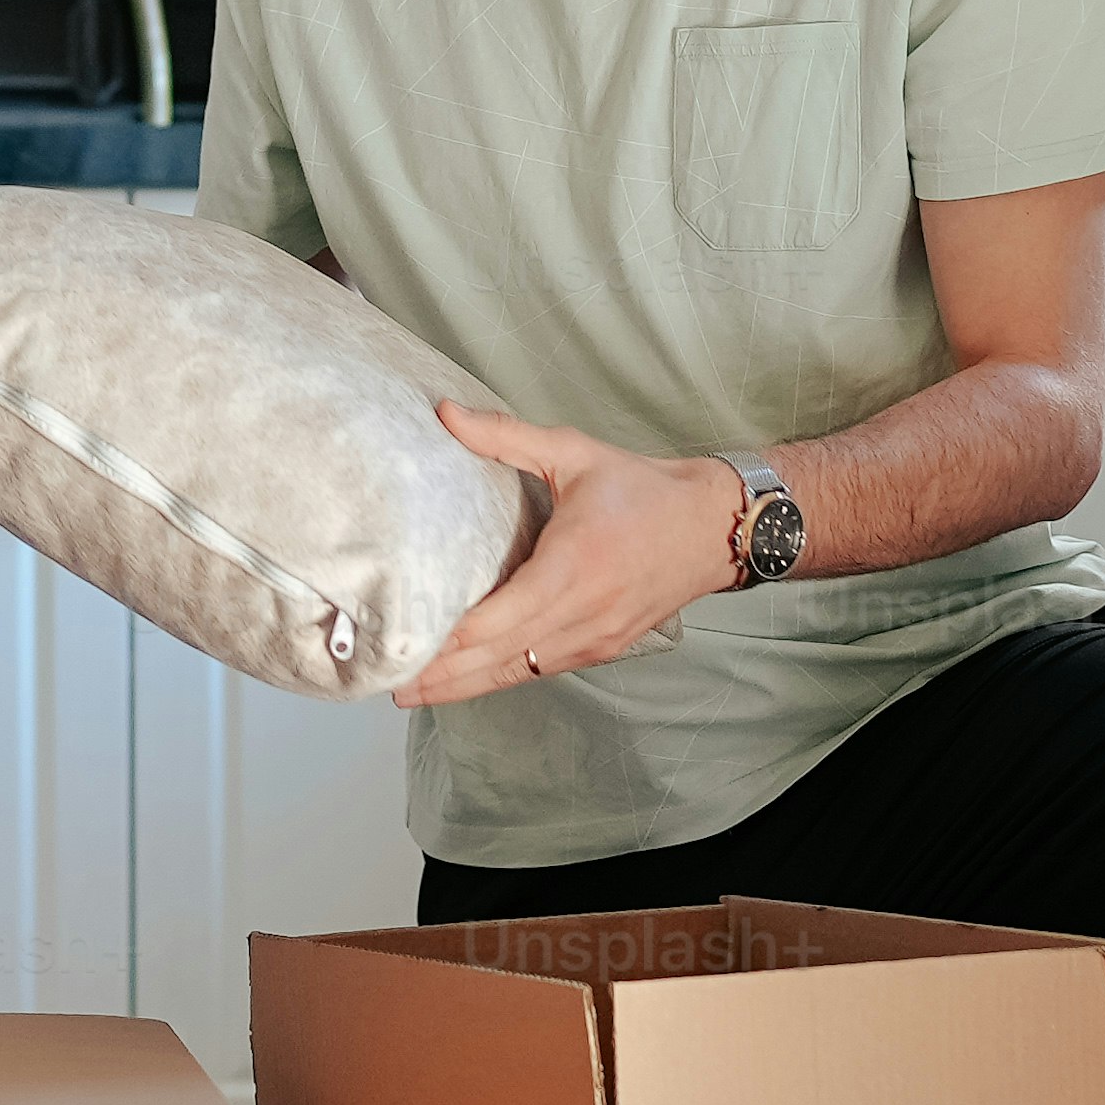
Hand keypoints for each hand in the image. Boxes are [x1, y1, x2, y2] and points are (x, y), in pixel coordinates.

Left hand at [393, 404, 746, 707]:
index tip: (401, 643)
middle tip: (390, 683)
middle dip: (442, 674)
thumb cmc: (643, 489)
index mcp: (570, 568)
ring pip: (517, 673)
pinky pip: (542, 669)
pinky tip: (470, 680)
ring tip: (415, 692)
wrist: (715, 527)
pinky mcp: (603, 648)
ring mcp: (594, 639)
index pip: (493, 621)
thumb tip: (444, 412)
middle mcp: (581, 615)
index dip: (444, 640)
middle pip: (496, 659)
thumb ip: (505, 436)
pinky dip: (502, 676)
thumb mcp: (574, 453)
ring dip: (466, 686)